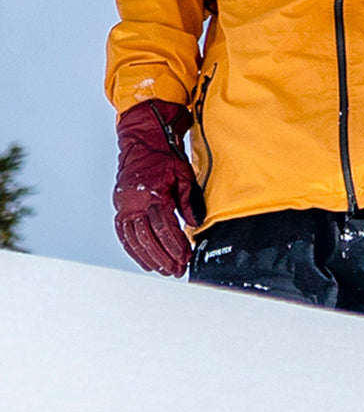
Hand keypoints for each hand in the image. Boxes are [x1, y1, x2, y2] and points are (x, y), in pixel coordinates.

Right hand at [113, 99, 204, 276]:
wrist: (142, 141)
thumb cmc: (164, 156)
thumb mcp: (183, 175)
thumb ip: (189, 201)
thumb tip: (196, 223)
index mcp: (153, 194)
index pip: (165, 228)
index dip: (176, 246)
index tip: (185, 259)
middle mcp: (135, 203)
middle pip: (149, 239)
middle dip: (164, 258)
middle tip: (176, 271)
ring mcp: (124, 206)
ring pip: (134, 240)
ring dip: (149, 258)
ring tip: (163, 270)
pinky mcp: (119, 207)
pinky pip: (124, 235)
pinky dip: (134, 250)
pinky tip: (144, 260)